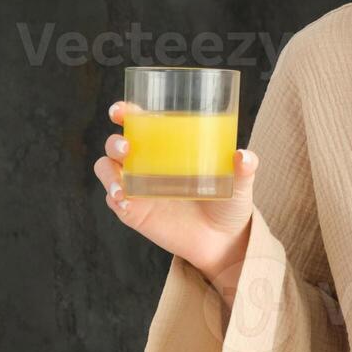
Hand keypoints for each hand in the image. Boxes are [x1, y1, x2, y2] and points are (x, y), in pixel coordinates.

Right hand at [90, 101, 257, 293]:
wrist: (224, 241)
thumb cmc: (229, 202)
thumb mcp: (240, 183)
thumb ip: (244, 169)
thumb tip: (243, 157)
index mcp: (169, 147)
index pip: (139, 123)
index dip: (124, 112)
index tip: (119, 111)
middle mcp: (148, 163)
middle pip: (116, 145)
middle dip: (115, 143)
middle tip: (127, 148)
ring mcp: (138, 187)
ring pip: (107, 170)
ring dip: (108, 173)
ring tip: (122, 187)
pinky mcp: (135, 211)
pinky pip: (114, 201)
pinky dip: (115, 199)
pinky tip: (127, 203)